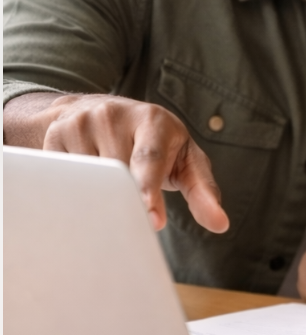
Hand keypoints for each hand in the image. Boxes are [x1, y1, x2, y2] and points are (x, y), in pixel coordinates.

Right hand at [36, 93, 228, 233]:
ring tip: (110, 186)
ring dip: (99, 197)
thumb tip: (221, 224)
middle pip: (116, 176)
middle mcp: (115, 115)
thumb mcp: (185, 159)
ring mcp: (82, 123)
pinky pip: (63, 180)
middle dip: (124, 202)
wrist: (107, 111)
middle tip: (129, 217)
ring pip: (88, 182)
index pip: (149, 159)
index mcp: (154, 120)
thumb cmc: (158, 143)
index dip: (148, 190)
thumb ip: (203, 190)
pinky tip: (87, 180)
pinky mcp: (55, 134)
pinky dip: (76, 191)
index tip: (151, 218)